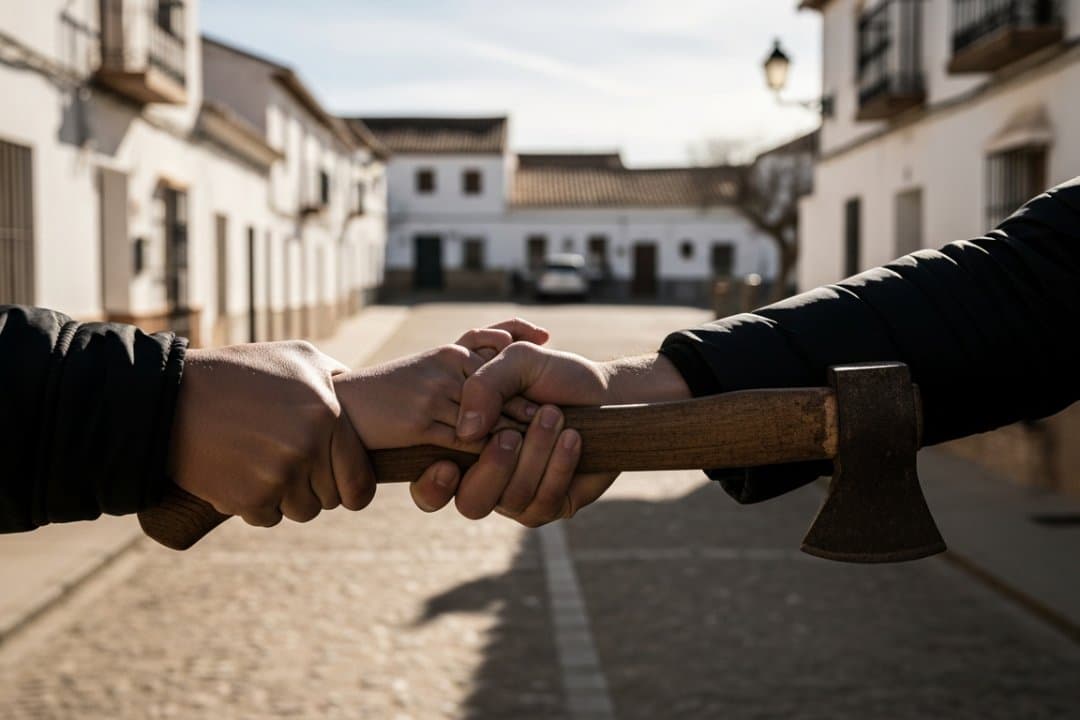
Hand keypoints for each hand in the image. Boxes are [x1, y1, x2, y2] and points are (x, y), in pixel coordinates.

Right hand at [168, 341, 371, 527]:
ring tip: (268, 466)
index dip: (354, 490)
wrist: (171, 397)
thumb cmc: (239, 372)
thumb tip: (365, 399)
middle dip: (316, 487)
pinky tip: (244, 474)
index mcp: (329, 415)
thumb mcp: (297, 357)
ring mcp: (278, 476)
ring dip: (288, 497)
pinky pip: (268, 517)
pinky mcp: (247, 499)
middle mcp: (308, 448)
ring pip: (302, 511)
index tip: (344, 488)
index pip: (360, 482)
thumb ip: (339, 378)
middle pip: (330, 499)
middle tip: (293, 465)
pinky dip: (258, 503)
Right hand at [333, 319, 550, 451]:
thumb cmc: (384, 391)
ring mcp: (434, 394)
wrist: (342, 407)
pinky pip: (467, 439)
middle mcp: (445, 366)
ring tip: (544, 435)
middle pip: (499, 384)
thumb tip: (503, 354)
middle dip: (528, 400)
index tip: (546, 350)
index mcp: (448, 352)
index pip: (493, 347)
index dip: (521, 350)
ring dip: (517, 427)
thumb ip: (463, 363)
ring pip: (489, 413)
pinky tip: (506, 458)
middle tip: (559, 413)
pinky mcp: (422, 424)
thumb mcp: (428, 367)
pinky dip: (490, 449)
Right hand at [409, 342, 691, 525]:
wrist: (602, 390)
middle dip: (492, 469)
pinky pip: (545, 502)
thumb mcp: (515, 363)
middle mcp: (486, 479)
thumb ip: (482, 384)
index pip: (429, 487)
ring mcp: (519, 498)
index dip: (430, 487)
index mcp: (463, 449)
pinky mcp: (552, 505)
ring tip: (553, 416)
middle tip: (512, 435)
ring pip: (513, 500)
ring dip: (534, 454)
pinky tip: (573, 437)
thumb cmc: (551, 376)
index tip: (446, 466)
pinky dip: (559, 465)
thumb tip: (466, 430)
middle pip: (470, 503)